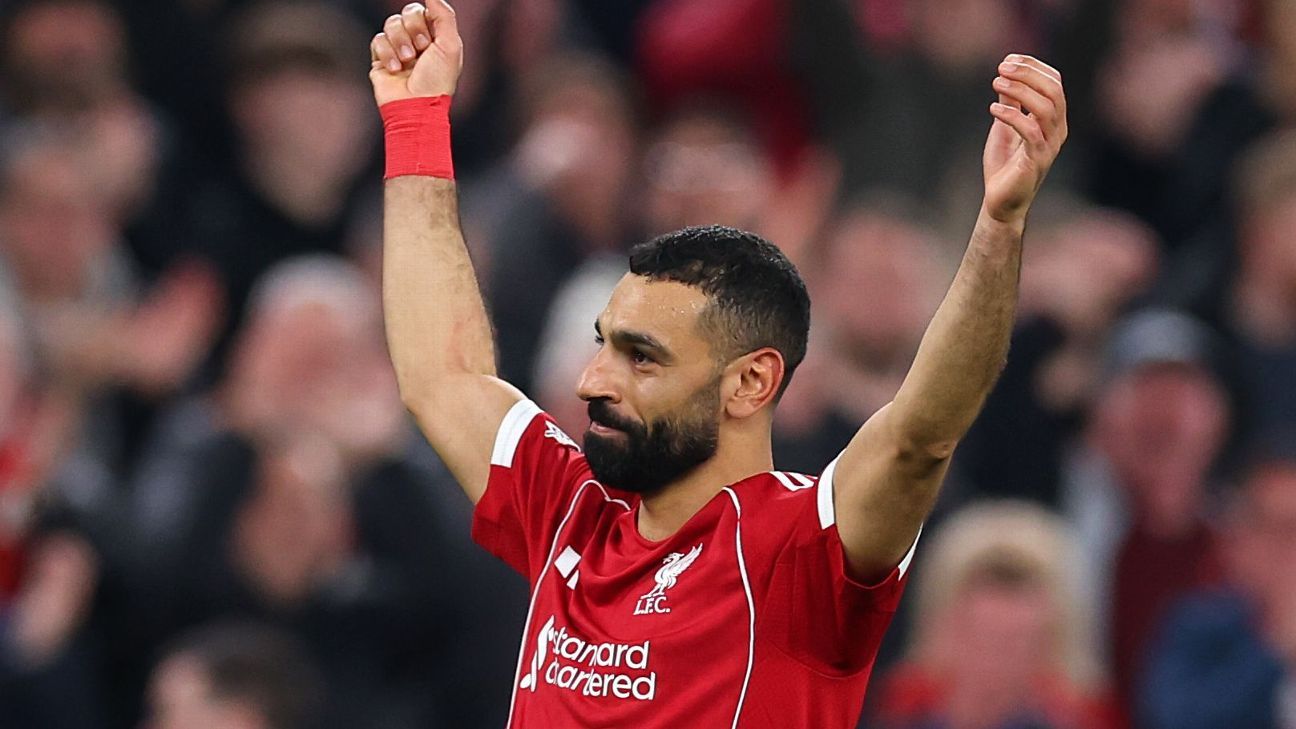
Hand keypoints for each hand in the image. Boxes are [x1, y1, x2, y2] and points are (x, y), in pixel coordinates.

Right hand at [369, 1, 463, 105]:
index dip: (422, 20)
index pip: (423, 11)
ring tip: (407, 62)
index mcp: (435, 37)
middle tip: (420, 50)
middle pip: (406, 14)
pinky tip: (395, 69)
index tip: (428, 40)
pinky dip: (387, 53)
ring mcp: (398, 49)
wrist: (416, 107)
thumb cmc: (437, 81)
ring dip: (400, 42)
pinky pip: (377, 40)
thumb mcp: (451, 45)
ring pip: (390, 24)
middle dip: (412, 30)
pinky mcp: (381, 59)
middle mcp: (416, 41)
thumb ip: (444, 15)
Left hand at [982, 55, 1067, 224]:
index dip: (1033, 66)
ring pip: (1047, 108)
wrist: (1001, 202)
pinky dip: (1012, 115)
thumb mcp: (1005, 127)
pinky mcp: (1037, 160)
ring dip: (1020, 91)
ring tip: (995, 84)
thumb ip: (1011, 103)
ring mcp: (1049, 145)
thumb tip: (1007, 76)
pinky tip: (993, 109)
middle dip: (1028, 74)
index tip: (1008, 59)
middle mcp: (1057, 130)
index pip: (1054, 82)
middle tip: (1001, 68)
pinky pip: (1031, 131)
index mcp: (1053, 119)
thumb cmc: (1004, 165)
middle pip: (1054, 90)